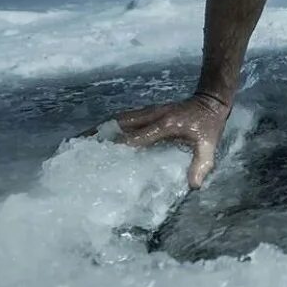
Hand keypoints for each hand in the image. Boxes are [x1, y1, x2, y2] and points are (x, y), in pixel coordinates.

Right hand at [78, 93, 230, 187]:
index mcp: (164, 125)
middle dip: (97, 134)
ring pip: (118, 119)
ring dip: (99, 128)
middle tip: (76, 146)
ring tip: (79, 140)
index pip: (135, 138)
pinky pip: (124, 118)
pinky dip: (109, 125)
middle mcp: (151, 115)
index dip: (117, 148)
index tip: (100, 160)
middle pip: (118, 123)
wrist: (210, 100)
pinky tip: (98, 135)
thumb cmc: (209, 124)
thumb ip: (202, 164)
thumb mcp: (209, 145)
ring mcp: (148, 111)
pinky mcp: (148, 111)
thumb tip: (193, 186)